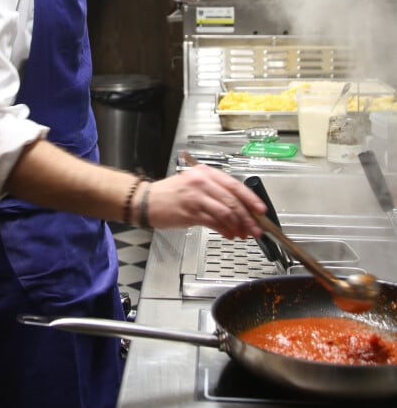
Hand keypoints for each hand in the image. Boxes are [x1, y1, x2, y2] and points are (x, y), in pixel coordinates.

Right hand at [146, 165, 265, 238]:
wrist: (147, 200)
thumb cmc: (171, 193)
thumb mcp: (195, 184)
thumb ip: (216, 192)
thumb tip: (240, 208)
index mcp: (206, 172)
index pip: (234, 185)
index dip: (251, 198)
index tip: (260, 210)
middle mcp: (202, 182)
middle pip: (233, 200)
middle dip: (248, 217)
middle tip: (256, 228)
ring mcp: (196, 197)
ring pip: (226, 212)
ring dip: (238, 226)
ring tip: (243, 234)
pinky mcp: (190, 212)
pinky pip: (214, 222)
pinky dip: (225, 230)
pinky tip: (229, 235)